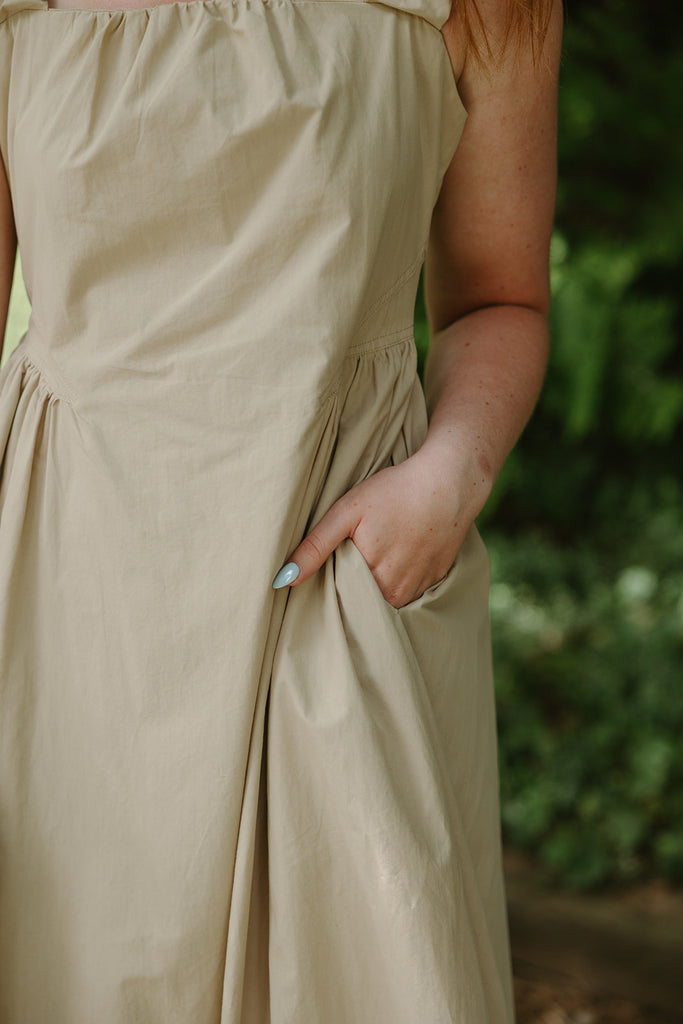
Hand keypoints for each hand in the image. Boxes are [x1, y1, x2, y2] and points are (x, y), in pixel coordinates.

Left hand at [272, 447, 477, 608]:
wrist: (450, 481)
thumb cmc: (395, 492)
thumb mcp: (347, 512)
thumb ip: (315, 547)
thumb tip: (283, 580)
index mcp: (375, 582)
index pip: (343, 603)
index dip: (330, 592)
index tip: (323, 579)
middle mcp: (399, 594)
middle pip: (365, 602)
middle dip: (351, 590)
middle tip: (347, 562)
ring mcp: (421, 588)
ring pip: (388, 598)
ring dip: (376, 586)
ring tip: (372, 557)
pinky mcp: (437, 578)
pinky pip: (410, 589)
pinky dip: (399, 578)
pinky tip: (396, 555)